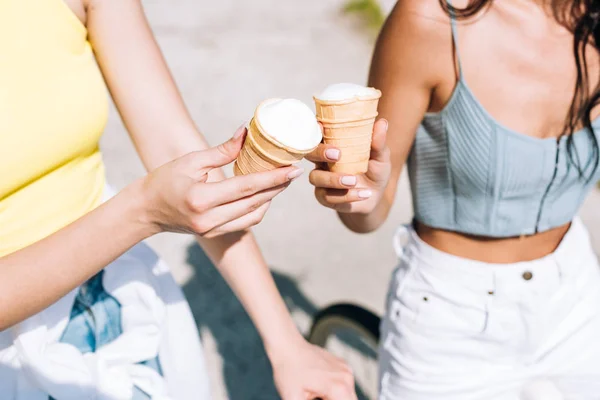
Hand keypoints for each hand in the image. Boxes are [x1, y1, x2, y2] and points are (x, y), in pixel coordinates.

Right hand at [141, 125, 302, 237]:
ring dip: (270, 199)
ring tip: (281, 182)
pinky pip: (244, 223)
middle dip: (277, 187)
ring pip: (253, 215)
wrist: (146, 210)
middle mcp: (208, 218)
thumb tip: (246, 133)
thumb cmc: (165, 180)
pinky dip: (257, 209)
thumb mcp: (191, 160)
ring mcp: (212, 230)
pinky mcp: (214, 234)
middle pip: (254, 202)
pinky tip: (264, 195)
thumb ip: (222, 150)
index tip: (293, 169)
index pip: (246, 187)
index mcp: (201, 198)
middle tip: (294, 172)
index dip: (273, 178)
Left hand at [270, 339, 356, 399]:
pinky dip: (336, 392)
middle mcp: (346, 377)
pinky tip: (318, 389)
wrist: (286, 346)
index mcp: (338, 387)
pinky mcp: (342, 365)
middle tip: (315, 398)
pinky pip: (344, 384)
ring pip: (348, 395)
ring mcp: (345, 369)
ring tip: (316, 395)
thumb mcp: (293, 399)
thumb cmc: (288, 370)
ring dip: (336, 399)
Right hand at [307, 119, 390, 213]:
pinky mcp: (324, 197)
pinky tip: (364, 193)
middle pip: (310, 153)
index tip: (322, 126)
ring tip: (354, 181)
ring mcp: (321, 179)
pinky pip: (328, 197)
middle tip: (337, 154)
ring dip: (334, 179)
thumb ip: (378, 142)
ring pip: (316, 177)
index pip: (318, 134)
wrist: (376, 196)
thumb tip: (382, 123)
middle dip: (320, 152)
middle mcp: (322, 160)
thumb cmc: (375, 171)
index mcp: (332, 145)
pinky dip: (347, 196)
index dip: (316, 130)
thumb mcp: (380, 156)